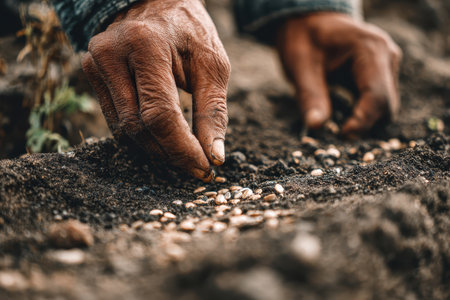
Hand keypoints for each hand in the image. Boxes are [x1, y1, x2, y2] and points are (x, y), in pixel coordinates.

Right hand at [82, 0, 229, 181]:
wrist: (154, 1)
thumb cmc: (190, 32)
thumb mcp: (212, 65)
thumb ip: (213, 111)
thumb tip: (214, 156)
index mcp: (146, 46)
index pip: (160, 115)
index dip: (182, 149)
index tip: (204, 169)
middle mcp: (113, 54)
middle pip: (139, 127)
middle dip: (170, 153)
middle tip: (196, 164)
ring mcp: (96, 63)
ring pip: (124, 129)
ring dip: (156, 148)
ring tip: (181, 150)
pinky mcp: (91, 72)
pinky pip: (115, 120)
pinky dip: (140, 136)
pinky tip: (160, 136)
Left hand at [277, 12, 401, 137]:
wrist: (310, 21)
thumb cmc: (304, 37)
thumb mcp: (300, 65)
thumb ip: (310, 96)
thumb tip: (316, 127)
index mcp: (370, 49)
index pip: (377, 96)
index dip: (362, 121)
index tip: (341, 136)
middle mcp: (387, 56)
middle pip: (386, 106)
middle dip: (364, 125)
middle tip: (335, 136)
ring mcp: (388, 66)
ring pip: (385, 108)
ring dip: (364, 122)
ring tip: (336, 126)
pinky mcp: (382, 75)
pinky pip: (378, 103)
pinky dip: (361, 114)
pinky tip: (342, 117)